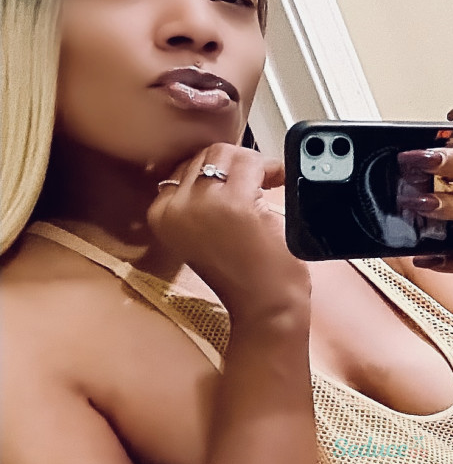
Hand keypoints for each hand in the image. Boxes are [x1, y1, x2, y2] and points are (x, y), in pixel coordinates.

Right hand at [147, 143, 310, 323]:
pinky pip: (252, 164)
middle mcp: (175, 207)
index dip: (215, 169)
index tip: (235, 180)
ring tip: (269, 181)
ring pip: (226, 154)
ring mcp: (203, 204)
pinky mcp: (236, 204)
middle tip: (260, 180)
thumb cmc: (241, 278)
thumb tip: (219, 165)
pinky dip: (271, 169)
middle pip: (205, 155)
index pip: (184, 167)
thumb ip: (199, 203)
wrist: (264, 310)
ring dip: (252, 164)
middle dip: (235, 163)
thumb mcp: (202, 235)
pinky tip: (280, 181)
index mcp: (161, 215)